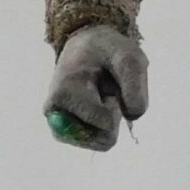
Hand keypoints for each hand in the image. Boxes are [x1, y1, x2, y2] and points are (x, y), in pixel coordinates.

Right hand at [43, 22, 147, 150]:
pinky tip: (97, 106)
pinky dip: (105, 126)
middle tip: (105, 89)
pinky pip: (96, 142)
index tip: (107, 82)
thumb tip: (131, 116)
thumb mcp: (130, 57)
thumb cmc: (107, 51)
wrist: (85, 47)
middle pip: (105, 138)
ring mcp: (56, 124)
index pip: (107, 122)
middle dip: (114, 114)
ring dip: (110, 119)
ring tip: (100, 95)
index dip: (118, 104)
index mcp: (64, 92)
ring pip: (101, 142)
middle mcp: (54, 112)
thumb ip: (136, 85)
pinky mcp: (63, 132)